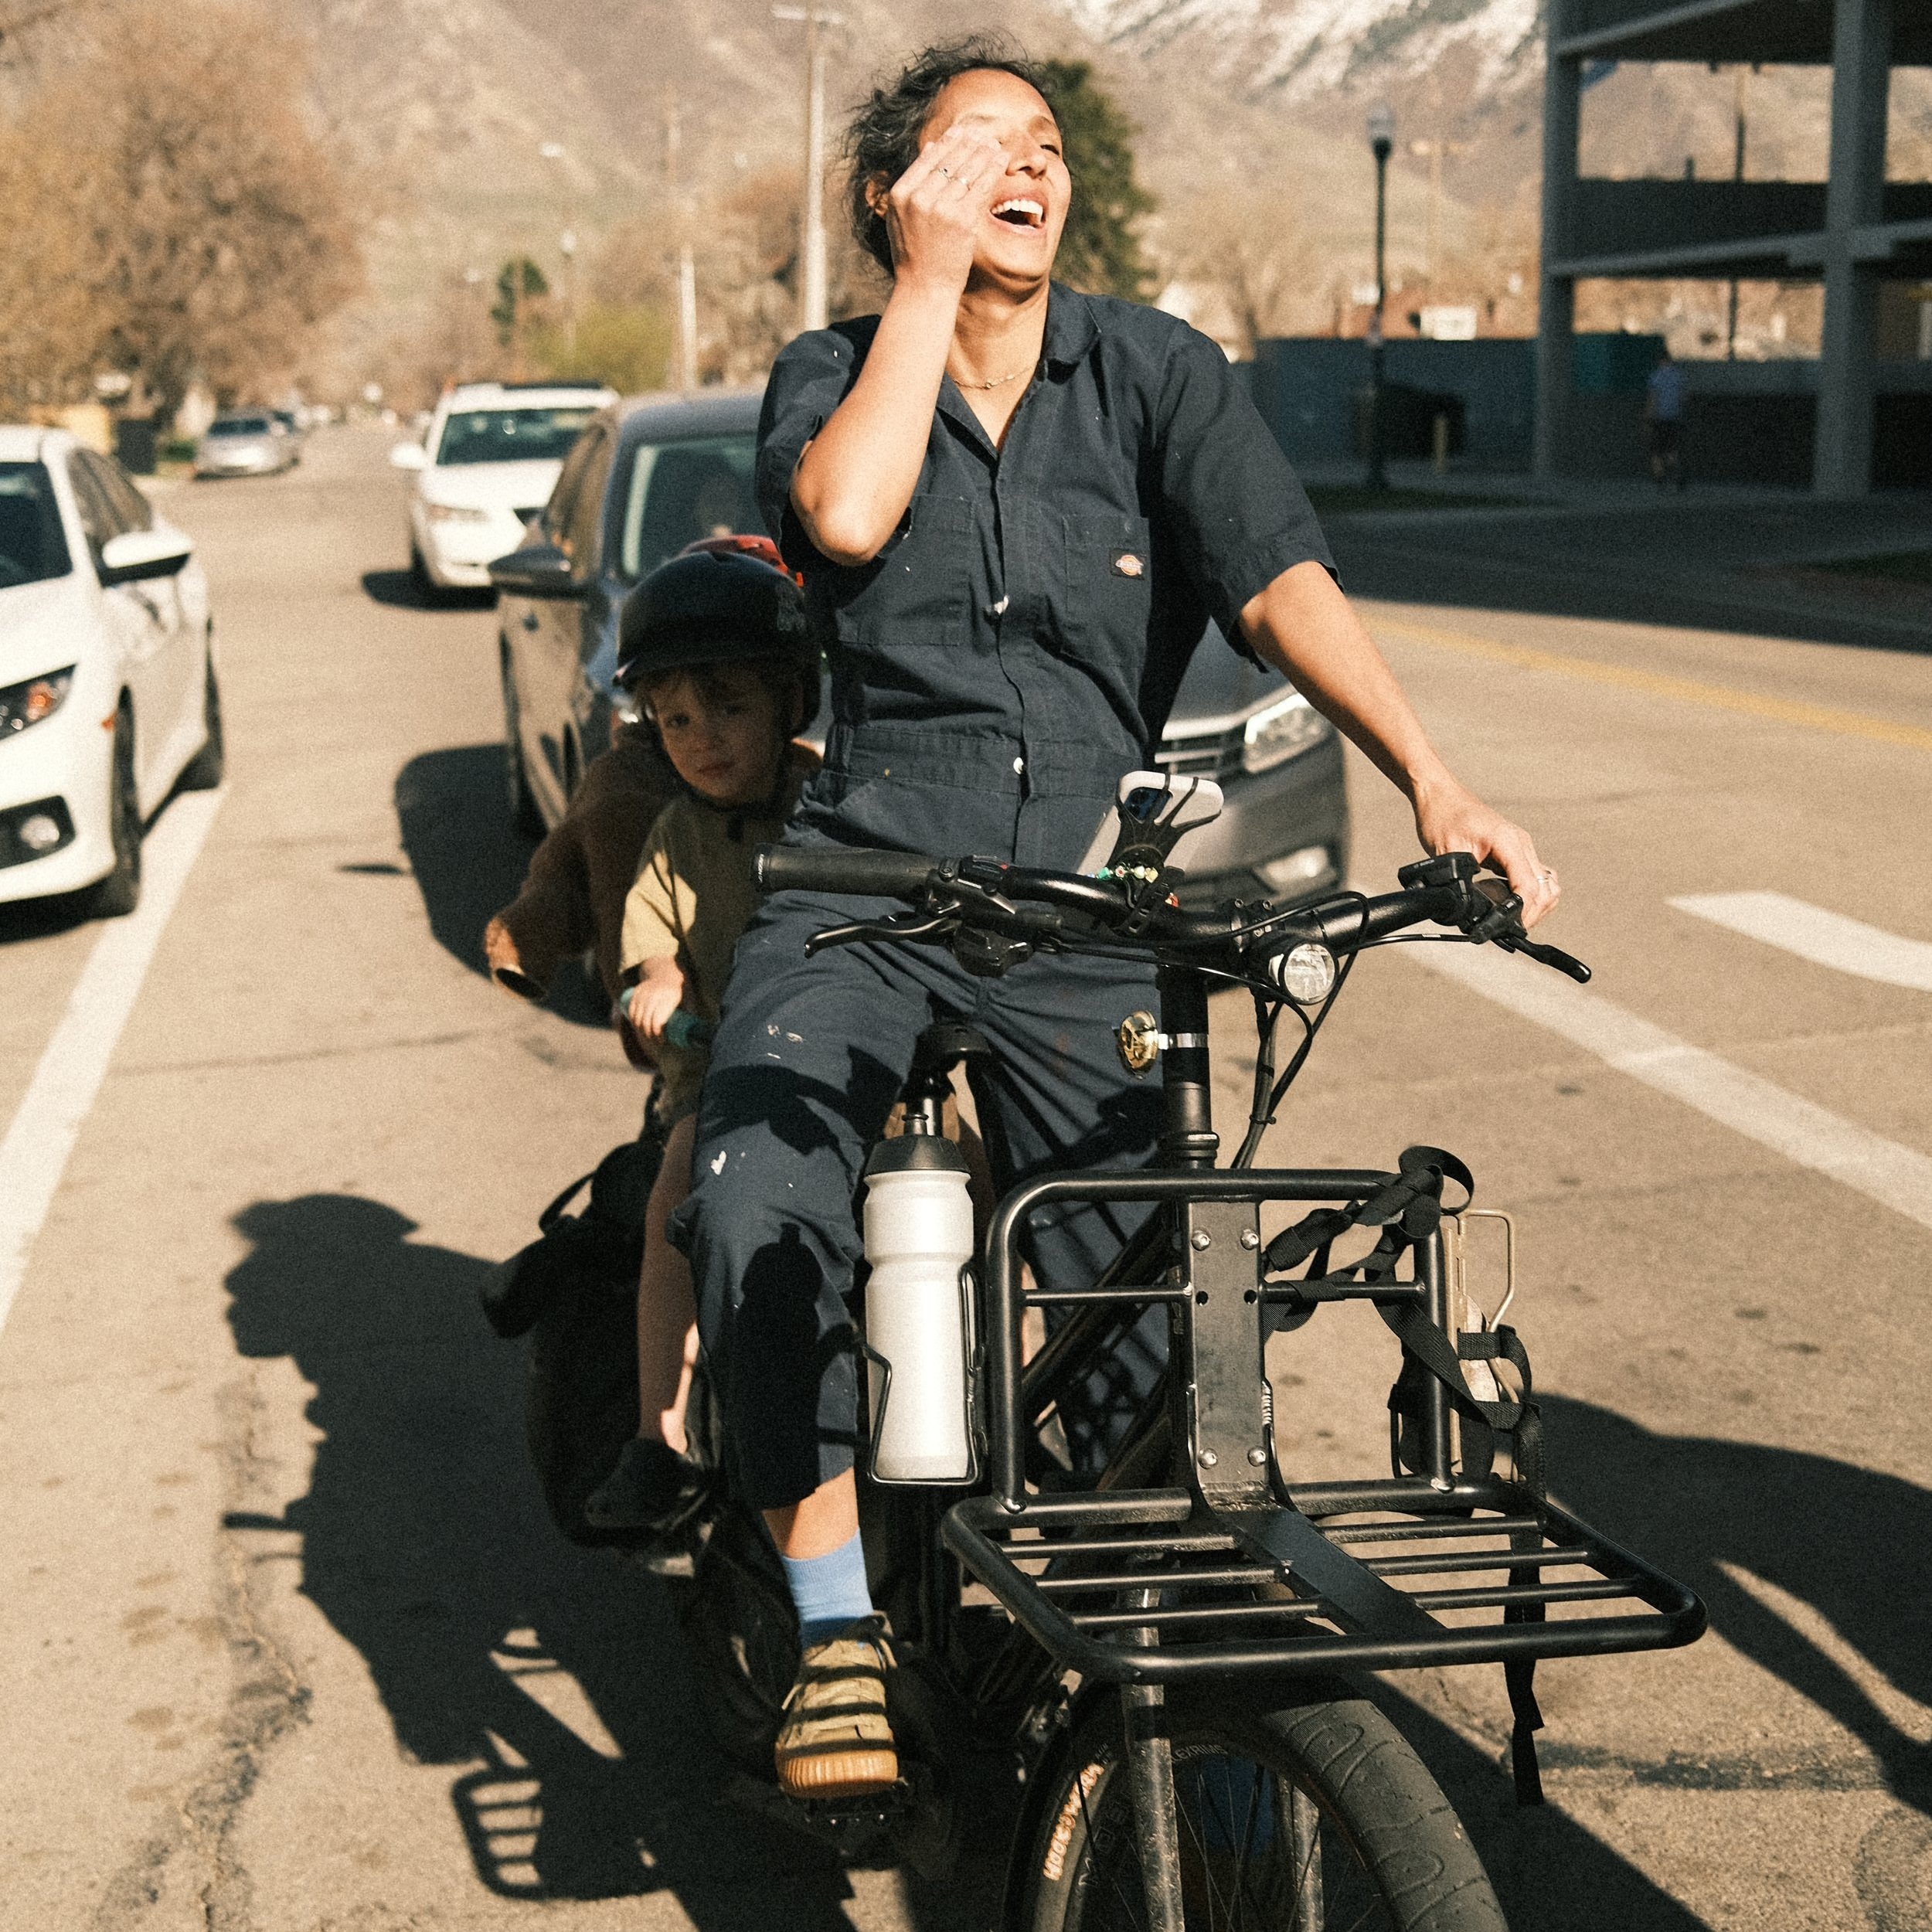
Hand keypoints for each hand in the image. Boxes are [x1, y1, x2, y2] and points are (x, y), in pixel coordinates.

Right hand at [626, 971, 685, 1047]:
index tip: (662, 1041)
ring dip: (640, 1031)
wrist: (666, 972)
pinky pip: (631, 1010)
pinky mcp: (636, 992)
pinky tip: (638, 1029)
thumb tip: (695, 1031)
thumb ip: (690, 1012)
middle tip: (655, 1043)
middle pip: (646, 1021)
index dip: (657, 1034)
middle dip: (649, 1036)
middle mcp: (654, 995)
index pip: (657, 1021)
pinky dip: (633, 1021)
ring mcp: (643, 993)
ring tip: (647, 1038)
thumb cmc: (678, 990)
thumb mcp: (686, 998)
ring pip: (637, 1017)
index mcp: (668, 998)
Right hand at [882, 123, 1005, 294]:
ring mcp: (941, 208)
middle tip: (983, 133)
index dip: (948, 141)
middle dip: (969, 143)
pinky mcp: (962, 220)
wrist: (924, 288)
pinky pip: (981, 187)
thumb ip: (913, 183)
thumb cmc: (914, 255)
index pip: (928, 158)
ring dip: (983, 151)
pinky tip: (1002, 158)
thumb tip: (931, 147)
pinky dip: (993, 169)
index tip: (961, 131)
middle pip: (949, 160)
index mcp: (900, 194)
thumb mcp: (901, 217)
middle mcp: (919, 197)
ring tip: (994, 142)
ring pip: (967, 170)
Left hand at [1412, 774, 1559, 927]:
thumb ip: (1461, 881)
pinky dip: (1529, 894)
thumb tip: (1470, 909)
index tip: (1508, 928)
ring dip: (1535, 905)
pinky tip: (1506, 902)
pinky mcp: (1515, 851)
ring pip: (1546, 884)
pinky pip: (1535, 877)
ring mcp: (1521, 847)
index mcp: (1509, 842)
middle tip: (1508, 928)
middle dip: (1531, 913)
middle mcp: (1522, 844)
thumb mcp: (1447, 854)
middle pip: (1545, 889)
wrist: (1439, 795)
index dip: (1522, 912)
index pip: (1528, 886)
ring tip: (1508, 916)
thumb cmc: (1441, 817)